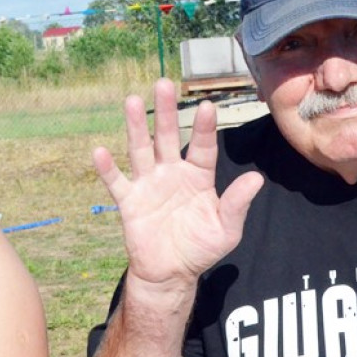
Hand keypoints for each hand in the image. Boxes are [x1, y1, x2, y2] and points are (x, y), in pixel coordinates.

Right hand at [94, 78, 263, 287]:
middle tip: (164, 83)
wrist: (171, 273)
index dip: (204, 128)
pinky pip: (117, 182)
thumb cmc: (201, 248)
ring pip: (141, 150)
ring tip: (132, 101)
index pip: (203, 147)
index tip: (207, 106)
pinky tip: (99, 151)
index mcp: (198, 177)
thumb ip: (237, 203)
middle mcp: (172, 173)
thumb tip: (256, 178)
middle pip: (168, 137)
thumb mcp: (226, 229)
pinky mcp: (129, 202)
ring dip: (136, 127)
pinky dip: (108, 168)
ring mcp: (149, 185)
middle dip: (166, 111)